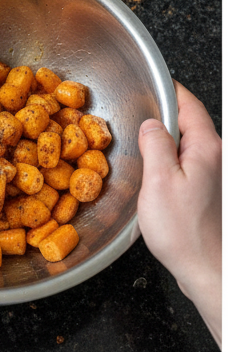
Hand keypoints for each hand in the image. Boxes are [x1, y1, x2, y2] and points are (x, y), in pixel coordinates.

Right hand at [137, 81, 221, 347]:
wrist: (206, 266)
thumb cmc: (182, 230)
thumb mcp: (159, 182)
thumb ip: (155, 146)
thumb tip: (151, 124)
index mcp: (206, 148)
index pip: (189, 105)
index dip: (170, 92)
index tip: (151, 85)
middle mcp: (216, 157)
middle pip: (190, 124)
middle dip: (165, 117)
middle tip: (136, 117)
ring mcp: (214, 175)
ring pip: (187, 147)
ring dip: (166, 143)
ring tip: (140, 146)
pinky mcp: (208, 193)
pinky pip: (186, 166)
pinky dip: (169, 163)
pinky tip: (153, 176)